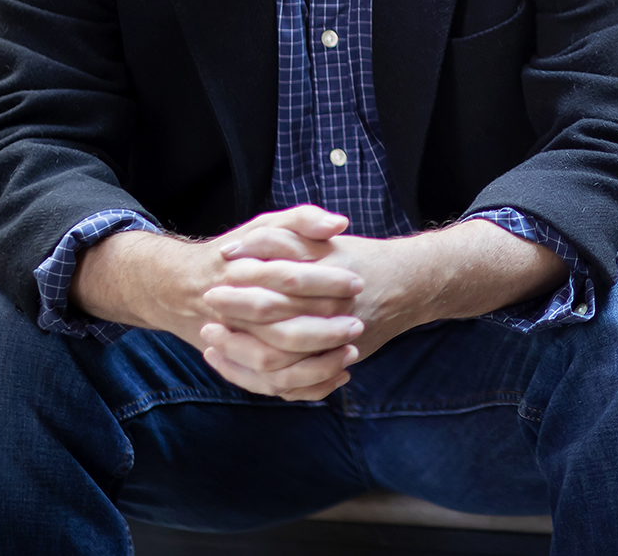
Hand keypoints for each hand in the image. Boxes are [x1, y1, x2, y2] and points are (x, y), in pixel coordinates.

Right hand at [74, 204, 366, 400]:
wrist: (178, 287)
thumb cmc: (235, 252)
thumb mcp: (265, 226)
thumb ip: (302, 219)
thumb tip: (339, 225)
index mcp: (242, 273)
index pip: (289, 279)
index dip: (326, 282)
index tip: (357, 283)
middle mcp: (234, 311)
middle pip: (281, 328)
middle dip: (324, 330)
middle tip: (357, 324)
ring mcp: (232, 342)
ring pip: (272, 365)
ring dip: (316, 364)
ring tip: (352, 352)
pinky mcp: (236, 364)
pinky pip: (268, 387)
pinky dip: (304, 387)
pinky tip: (337, 376)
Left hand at [207, 218, 570, 363]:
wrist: (411, 285)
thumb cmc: (359, 259)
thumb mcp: (325, 239)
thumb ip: (286, 235)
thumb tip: (237, 248)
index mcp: (330, 275)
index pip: (276, 278)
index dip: (242, 279)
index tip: (215, 275)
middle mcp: (333, 310)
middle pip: (274, 323)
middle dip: (236, 319)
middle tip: (206, 311)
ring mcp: (337, 340)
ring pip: (282, 360)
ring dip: (243, 354)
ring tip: (214, 344)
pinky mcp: (339, 359)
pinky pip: (297, 382)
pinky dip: (265, 380)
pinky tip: (240, 367)